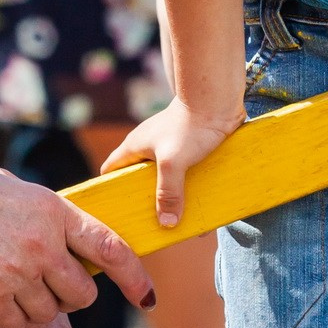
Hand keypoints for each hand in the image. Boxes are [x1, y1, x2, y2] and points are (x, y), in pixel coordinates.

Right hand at [0, 162, 154, 327]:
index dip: (134, 275)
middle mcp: (42, 243)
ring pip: (50, 314)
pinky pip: (19, 326)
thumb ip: (44, 212)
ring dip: (35, 308)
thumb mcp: (9, 188)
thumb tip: (70, 232)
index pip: (110, 247)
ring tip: (5, 282)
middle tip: (44, 284)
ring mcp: (18, 273)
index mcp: (52, 210)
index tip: (146, 296)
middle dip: (69, 295)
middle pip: (83, 293)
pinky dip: (8, 320)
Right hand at [100, 97, 242, 228]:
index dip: (110, 191)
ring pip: (166, 179)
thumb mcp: (173, 162)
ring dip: (172, 197)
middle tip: (151, 227)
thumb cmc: (189, 125)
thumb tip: (166, 223)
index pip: (110, 171)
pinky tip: (201, 205)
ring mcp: (170, 148)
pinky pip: (186, 174)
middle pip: (140, 180)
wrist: (218, 101)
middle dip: (146, 202)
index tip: (116, 214)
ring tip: (180, 221)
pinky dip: (190, 189)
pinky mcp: (190, 149)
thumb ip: (168, 192)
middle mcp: (149, 148)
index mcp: (134, 147)